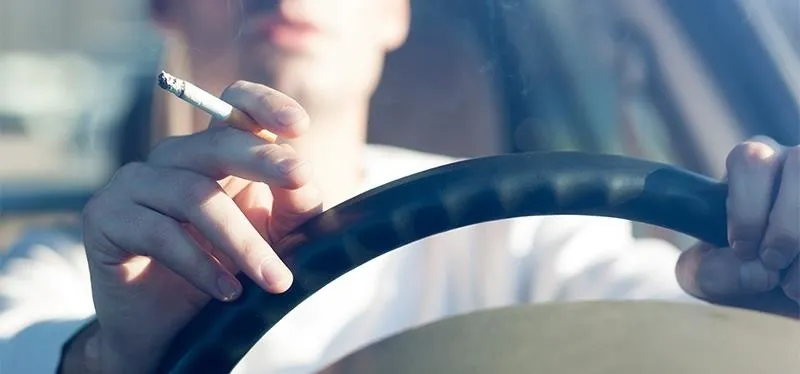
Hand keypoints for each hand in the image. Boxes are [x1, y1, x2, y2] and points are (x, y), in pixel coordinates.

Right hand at [78, 81, 322, 372]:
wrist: (166, 332)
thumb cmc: (225, 273)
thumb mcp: (274, 238)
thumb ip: (293, 205)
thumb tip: (303, 176)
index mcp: (216, 153)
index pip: (235, 105)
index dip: (265, 105)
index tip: (300, 127)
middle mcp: (174, 158)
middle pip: (218, 143)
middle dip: (265, 160)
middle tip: (302, 180)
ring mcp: (135, 183)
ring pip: (194, 195)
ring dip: (243, 241)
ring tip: (275, 280)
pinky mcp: (105, 216)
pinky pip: (159, 232)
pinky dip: (200, 264)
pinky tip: (228, 292)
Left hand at [676, 137, 799, 317]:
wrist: (786, 297)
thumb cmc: (746, 276)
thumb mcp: (713, 277)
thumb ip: (713, 272)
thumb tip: (756, 271)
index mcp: (754, 167)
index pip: (749, 160)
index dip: (746, 210)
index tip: (744, 250)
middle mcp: (799, 162)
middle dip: (786, 224)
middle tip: (773, 263)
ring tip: (794, 287)